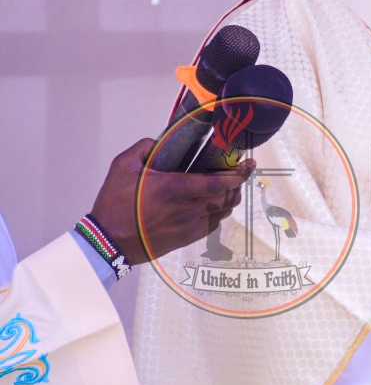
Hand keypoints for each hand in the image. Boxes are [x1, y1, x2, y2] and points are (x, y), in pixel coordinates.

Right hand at [90, 139, 253, 264]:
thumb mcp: (122, 166)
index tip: (249, 164)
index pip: (218, 182)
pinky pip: (213, 224)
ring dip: (230, 197)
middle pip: (226, 196)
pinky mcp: (188, 239)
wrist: (108, 242)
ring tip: (230, 186)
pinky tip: (214, 204)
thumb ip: (143, 148)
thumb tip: (160, 142)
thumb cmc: (114, 203)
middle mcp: (188, 209)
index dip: (237, 174)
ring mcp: (190, 226)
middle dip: (237, 183)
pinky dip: (218, 212)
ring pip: (223, 211)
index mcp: (175, 189)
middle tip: (240, 171)